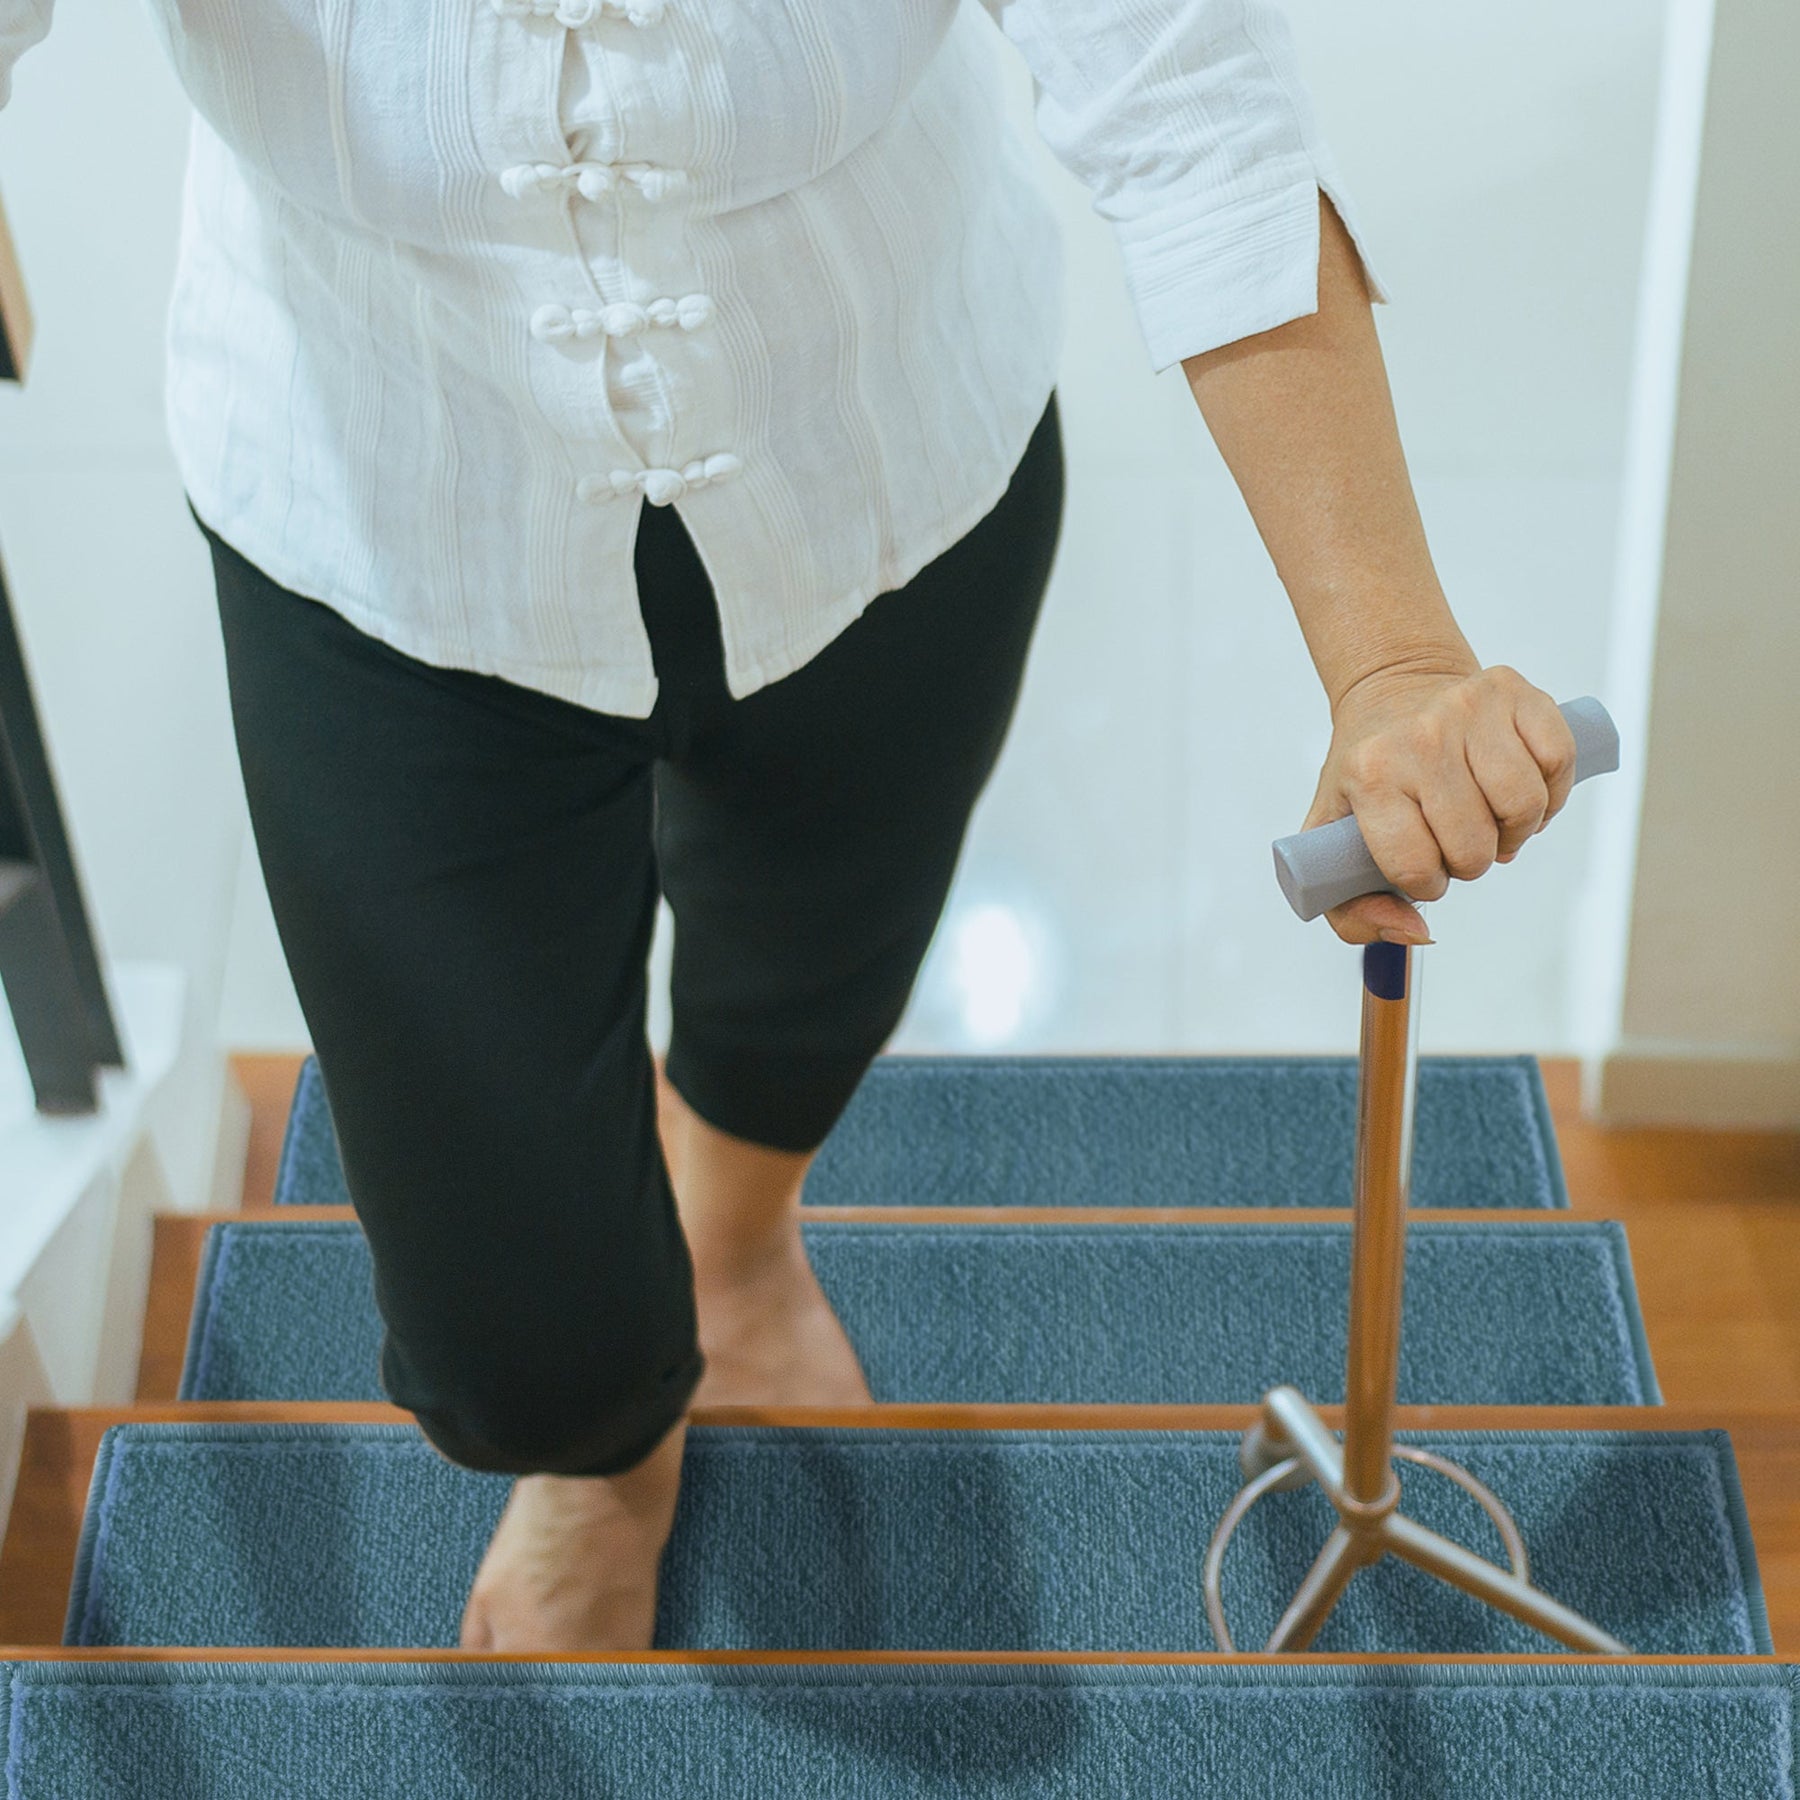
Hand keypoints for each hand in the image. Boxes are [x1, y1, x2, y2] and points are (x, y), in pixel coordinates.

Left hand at [1302, 662, 1577, 944]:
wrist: (1391, 689)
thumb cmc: (1367, 773)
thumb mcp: (1333, 842)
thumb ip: (1353, 912)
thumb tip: (1416, 930)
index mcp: (1369, 774)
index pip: (1415, 866)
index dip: (1425, 882)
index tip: (1420, 865)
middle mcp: (1418, 737)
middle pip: (1475, 845)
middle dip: (1471, 860)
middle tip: (1457, 841)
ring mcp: (1468, 708)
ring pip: (1524, 806)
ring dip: (1516, 830)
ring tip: (1490, 819)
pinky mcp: (1513, 691)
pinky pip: (1558, 761)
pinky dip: (1550, 790)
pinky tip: (1521, 788)